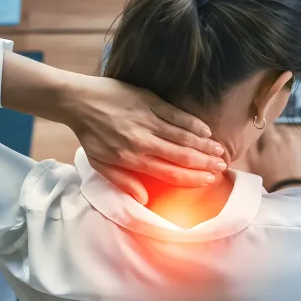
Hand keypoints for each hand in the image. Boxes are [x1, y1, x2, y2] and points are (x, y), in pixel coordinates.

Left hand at [66, 75, 226, 203]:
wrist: (78, 100)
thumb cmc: (89, 134)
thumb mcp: (99, 163)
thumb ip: (122, 182)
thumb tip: (144, 200)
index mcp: (131, 158)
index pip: (169, 172)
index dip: (191, 178)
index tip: (208, 181)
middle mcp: (143, 140)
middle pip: (181, 155)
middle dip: (204, 163)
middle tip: (222, 168)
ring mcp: (148, 119)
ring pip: (183, 135)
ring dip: (204, 145)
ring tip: (220, 152)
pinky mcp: (149, 100)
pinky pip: (176, 114)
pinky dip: (193, 123)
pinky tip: (206, 131)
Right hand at [242, 125, 300, 188]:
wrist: (291, 189)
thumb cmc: (269, 178)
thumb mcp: (253, 162)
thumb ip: (251, 144)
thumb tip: (252, 134)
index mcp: (272, 138)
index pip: (264, 124)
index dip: (260, 131)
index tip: (259, 139)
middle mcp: (287, 135)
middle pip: (277, 128)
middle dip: (272, 135)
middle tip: (268, 147)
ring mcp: (298, 140)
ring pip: (287, 133)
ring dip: (282, 139)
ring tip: (279, 152)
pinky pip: (296, 140)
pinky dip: (292, 144)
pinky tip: (288, 155)